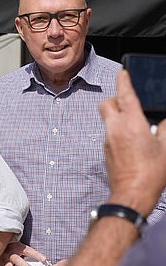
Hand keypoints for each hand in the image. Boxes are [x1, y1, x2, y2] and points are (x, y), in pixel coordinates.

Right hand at [0, 241, 48, 265]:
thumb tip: (45, 261)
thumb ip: (28, 253)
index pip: (27, 250)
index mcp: (15, 247)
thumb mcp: (19, 246)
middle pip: (17, 260)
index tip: (44, 259)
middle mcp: (8, 254)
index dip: (35, 255)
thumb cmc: (12, 248)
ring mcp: (3, 262)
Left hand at [100, 70, 165, 213]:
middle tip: (128, 101)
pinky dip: (118, 131)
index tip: (123, 72)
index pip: (125, 94)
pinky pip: (110, 134)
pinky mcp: (106, 151)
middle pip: (107, 104)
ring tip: (137, 125)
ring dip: (118, 117)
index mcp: (132, 123)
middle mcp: (115, 129)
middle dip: (115, 98)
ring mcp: (108, 140)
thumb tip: (163, 120)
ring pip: (108, 119)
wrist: (132, 194)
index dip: (124, 80)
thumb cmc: (151, 173)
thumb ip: (165, 128)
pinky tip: (133, 141)